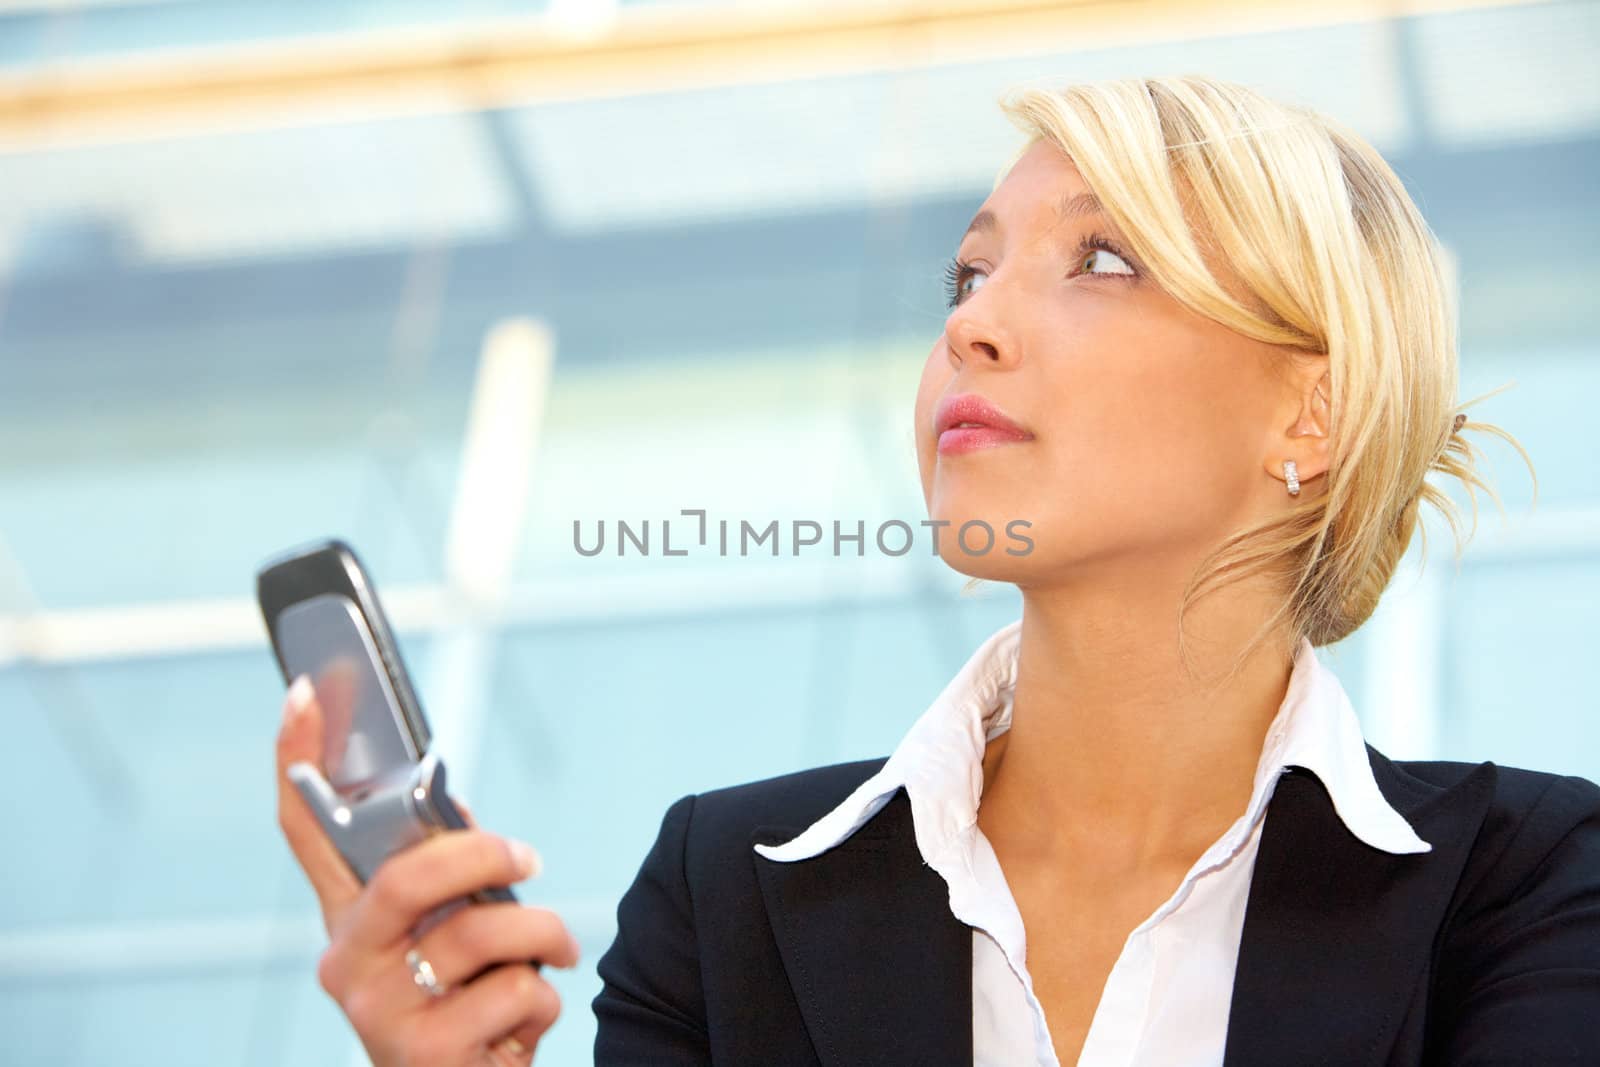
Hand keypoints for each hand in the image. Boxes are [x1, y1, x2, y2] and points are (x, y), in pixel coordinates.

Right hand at [275, 676, 579, 1065]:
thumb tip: (455, 814)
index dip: (299, 760)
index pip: (306, 833)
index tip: (304, 690)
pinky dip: (546, 997)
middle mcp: (344, 965)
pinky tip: (523, 1024)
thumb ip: (448, 877)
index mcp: (347, 922)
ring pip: (481, 932)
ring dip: (543, 936)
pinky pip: (518, 990)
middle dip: (484, 855)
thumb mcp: (452, 934)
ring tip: (554, 953)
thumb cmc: (470, 1004)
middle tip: (529, 858)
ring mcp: (379, 1015)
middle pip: (407, 876)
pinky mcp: (427, 1057)